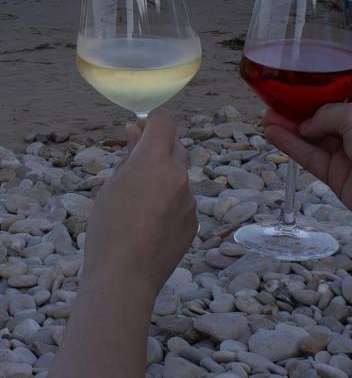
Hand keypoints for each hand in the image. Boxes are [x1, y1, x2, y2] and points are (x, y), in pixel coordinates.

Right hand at [81, 108, 196, 302]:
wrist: (125, 279)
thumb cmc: (108, 231)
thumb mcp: (111, 187)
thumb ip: (129, 157)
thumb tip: (135, 132)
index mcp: (154, 161)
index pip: (164, 121)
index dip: (152, 121)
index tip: (139, 128)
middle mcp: (178, 175)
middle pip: (175, 146)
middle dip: (158, 149)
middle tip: (135, 163)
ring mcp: (189, 199)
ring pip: (179, 176)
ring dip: (164, 178)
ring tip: (138, 204)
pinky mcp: (194, 221)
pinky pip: (183, 201)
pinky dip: (170, 203)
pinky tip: (150, 224)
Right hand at [264, 83, 351, 230]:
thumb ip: (327, 114)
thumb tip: (307, 124)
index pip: (344, 93)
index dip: (321, 89)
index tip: (298, 83)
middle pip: (324, 116)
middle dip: (300, 109)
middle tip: (273, 101)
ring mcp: (350, 154)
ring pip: (314, 138)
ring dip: (290, 127)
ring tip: (265, 116)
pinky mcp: (338, 177)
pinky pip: (311, 158)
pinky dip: (292, 146)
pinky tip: (273, 134)